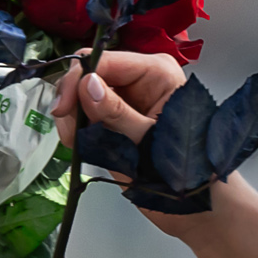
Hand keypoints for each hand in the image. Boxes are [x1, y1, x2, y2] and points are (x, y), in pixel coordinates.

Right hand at [48, 50, 186, 155]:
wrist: (194, 197)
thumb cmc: (186, 168)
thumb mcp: (148, 141)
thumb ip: (117, 113)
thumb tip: (87, 85)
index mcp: (156, 71)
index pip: (103, 60)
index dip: (77, 80)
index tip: (63, 110)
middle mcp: (140, 77)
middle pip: (88, 73)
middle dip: (72, 102)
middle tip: (71, 134)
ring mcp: (127, 95)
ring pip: (81, 93)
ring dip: (72, 118)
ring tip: (79, 144)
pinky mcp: (116, 114)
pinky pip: (85, 112)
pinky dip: (77, 128)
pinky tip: (83, 144)